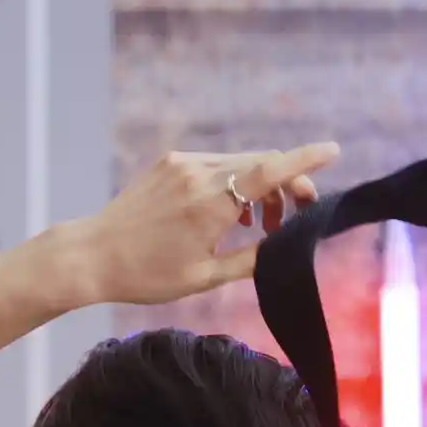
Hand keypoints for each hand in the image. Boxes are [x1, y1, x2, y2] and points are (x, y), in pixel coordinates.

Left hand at [81, 143, 339, 305]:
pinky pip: (216, 164)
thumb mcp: (206, 276)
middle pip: (261, 163)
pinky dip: (234, 183)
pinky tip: (231, 215)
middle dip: (288, 183)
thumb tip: (284, 246)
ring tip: (261, 227)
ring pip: (240, 163)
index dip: (305, 159)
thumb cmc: (147, 274)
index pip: (269, 170)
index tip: (334, 150)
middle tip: (299, 212)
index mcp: (210, 205)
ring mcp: (182, 164)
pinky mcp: (169, 163)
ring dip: (261, 187)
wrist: (92, 255)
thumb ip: (252, 259)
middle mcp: (198, 175)